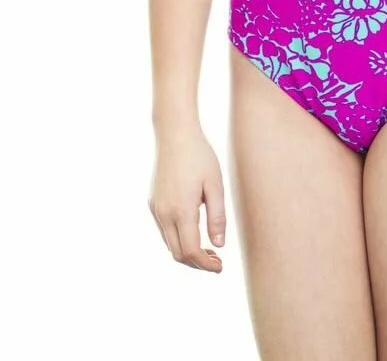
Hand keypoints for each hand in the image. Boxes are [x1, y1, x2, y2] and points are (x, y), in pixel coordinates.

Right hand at [148, 123, 225, 272]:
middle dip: (197, 263)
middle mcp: (164, 213)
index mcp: (181, 210)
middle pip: (178, 253)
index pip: (191, 251)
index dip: (206, 264)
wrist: (174, 134)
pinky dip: (178, 238)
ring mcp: (156, 208)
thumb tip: (219, 245)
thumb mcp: (215, 185)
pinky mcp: (152, 202)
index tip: (220, 267)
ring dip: (187, 252)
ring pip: (169, 243)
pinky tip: (194, 231)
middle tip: (217, 261)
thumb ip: (217, 216)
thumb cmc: (200, 156)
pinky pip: (164, 230)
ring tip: (208, 249)